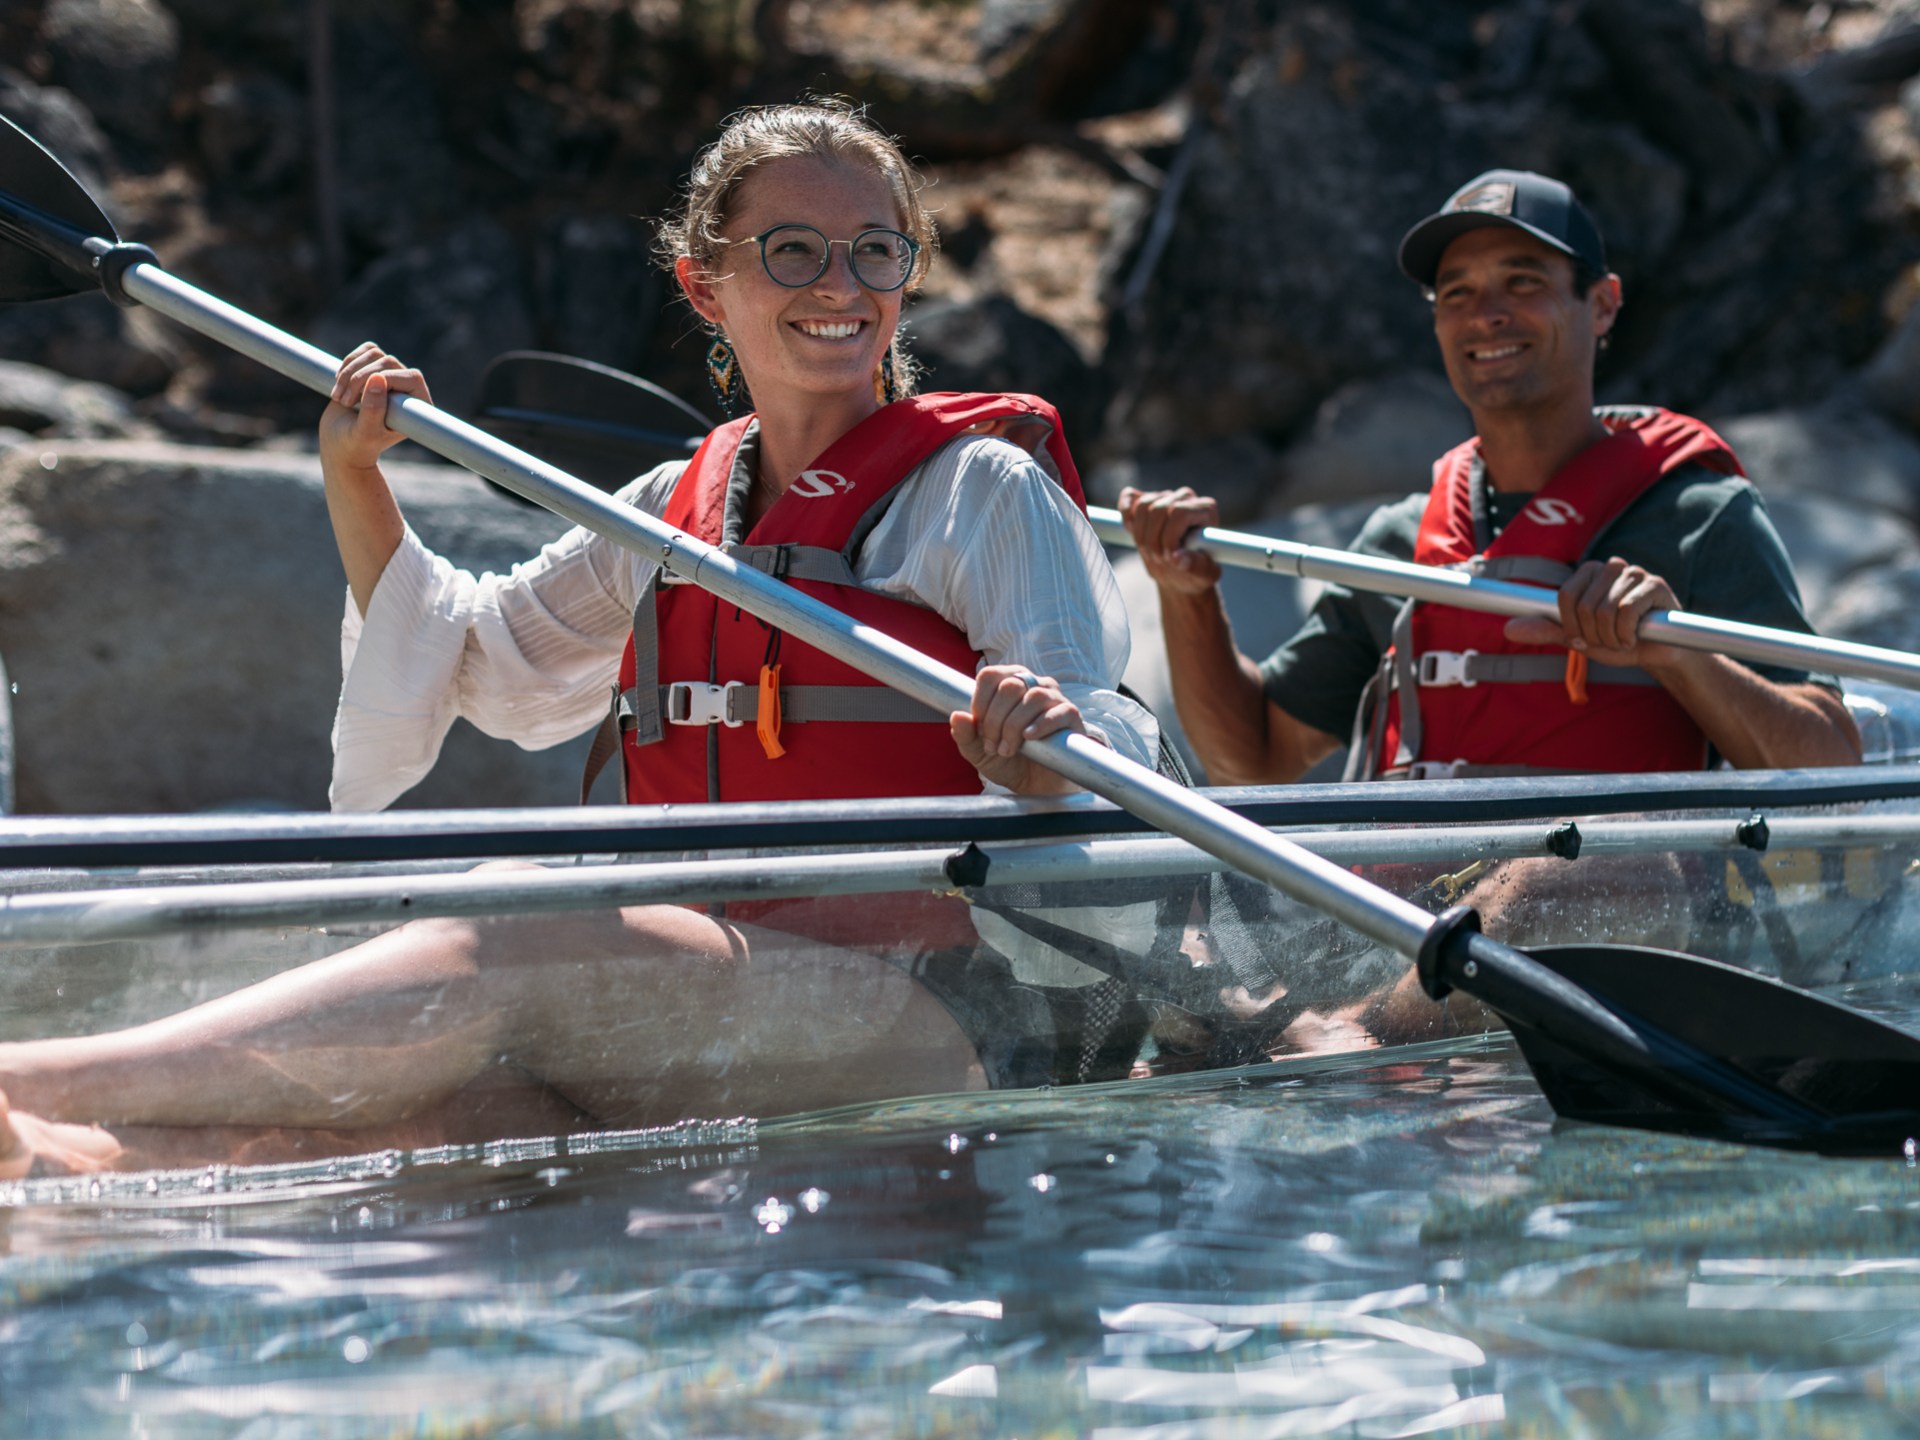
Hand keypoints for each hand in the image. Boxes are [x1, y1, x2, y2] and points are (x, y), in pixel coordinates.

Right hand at [319, 342, 433, 473]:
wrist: (340, 443)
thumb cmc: (357, 444)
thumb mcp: (364, 433)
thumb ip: (373, 410)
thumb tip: (378, 378)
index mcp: (417, 407)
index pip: (411, 377)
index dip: (385, 380)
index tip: (360, 401)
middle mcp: (408, 388)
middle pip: (388, 362)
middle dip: (360, 378)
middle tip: (345, 402)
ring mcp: (391, 376)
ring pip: (374, 353)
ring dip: (350, 372)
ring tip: (339, 397)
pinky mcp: (373, 368)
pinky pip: (365, 350)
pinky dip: (347, 364)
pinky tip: (339, 384)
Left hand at [950, 665, 1088, 794]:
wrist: (1035, 786)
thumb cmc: (1007, 761)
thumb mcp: (978, 750)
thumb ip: (965, 734)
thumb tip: (957, 716)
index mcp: (1008, 683)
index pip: (990, 675)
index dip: (979, 702)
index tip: (978, 729)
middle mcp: (1032, 684)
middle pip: (1010, 686)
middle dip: (995, 720)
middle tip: (993, 745)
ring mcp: (1054, 698)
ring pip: (1033, 697)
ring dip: (1014, 727)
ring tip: (1008, 749)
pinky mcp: (1071, 716)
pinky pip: (1058, 712)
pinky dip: (1040, 725)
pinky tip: (1029, 738)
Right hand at [1117, 485, 1221, 594]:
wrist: (1180, 572)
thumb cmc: (1197, 572)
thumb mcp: (1203, 574)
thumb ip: (1195, 565)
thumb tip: (1178, 558)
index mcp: (1206, 510)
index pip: (1179, 512)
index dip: (1169, 536)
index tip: (1169, 558)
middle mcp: (1187, 498)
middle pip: (1158, 509)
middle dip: (1153, 540)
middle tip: (1158, 560)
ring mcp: (1165, 497)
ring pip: (1142, 505)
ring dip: (1140, 534)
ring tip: (1149, 553)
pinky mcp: (1146, 500)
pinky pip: (1129, 497)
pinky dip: (1126, 513)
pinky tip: (1131, 530)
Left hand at [1502, 556, 1683, 669]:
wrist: (1655, 652)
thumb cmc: (1614, 640)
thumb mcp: (1576, 637)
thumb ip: (1545, 630)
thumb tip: (1508, 629)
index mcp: (1588, 573)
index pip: (1564, 597)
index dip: (1571, 625)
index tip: (1585, 636)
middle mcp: (1611, 567)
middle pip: (1583, 606)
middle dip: (1593, 635)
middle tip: (1609, 640)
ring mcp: (1635, 573)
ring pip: (1605, 611)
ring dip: (1611, 638)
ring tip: (1623, 639)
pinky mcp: (1655, 585)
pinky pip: (1627, 613)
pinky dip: (1626, 635)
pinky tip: (1636, 637)